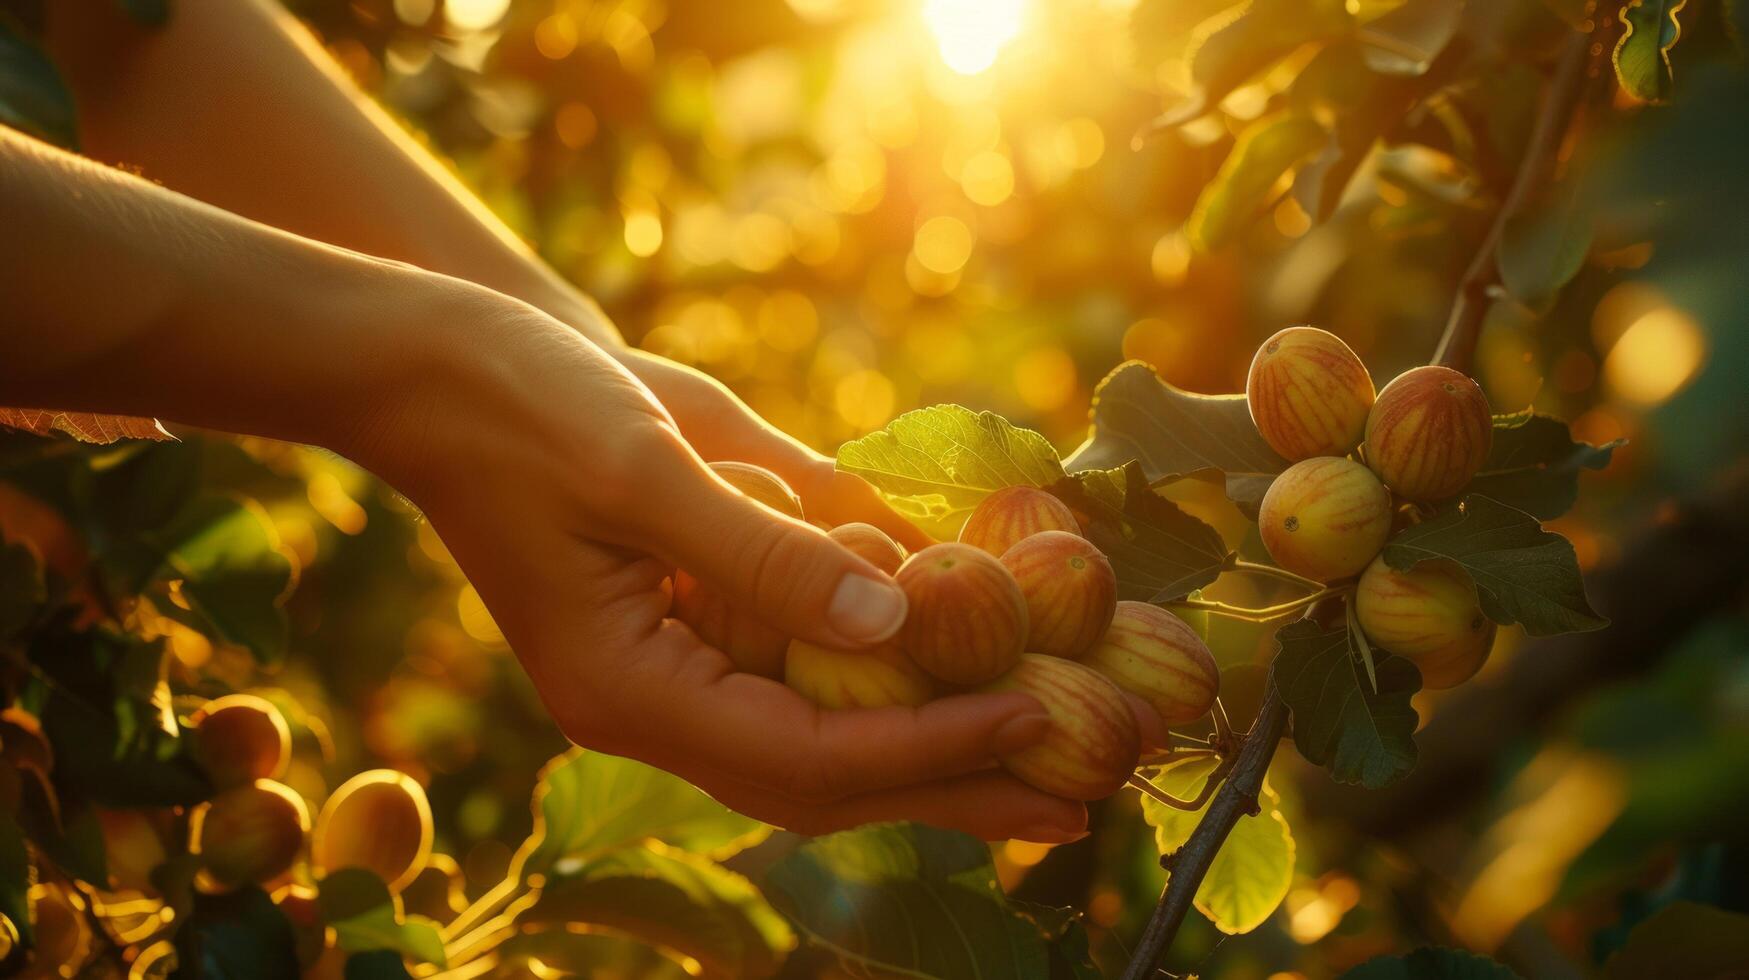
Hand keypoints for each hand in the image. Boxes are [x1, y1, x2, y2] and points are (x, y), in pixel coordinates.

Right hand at [358, 284, 1088, 841]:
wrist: (438, 368)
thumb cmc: (524, 399)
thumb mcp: (647, 462)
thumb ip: (768, 549)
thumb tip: (897, 622)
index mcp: (627, 686)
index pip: (803, 752)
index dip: (926, 743)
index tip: (1037, 715)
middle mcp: (652, 704)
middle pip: (824, 779)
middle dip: (952, 786)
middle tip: (1079, 800)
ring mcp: (670, 674)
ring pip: (820, 743)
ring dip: (933, 753)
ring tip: (1045, 764)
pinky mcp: (689, 628)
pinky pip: (802, 680)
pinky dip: (888, 685)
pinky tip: (964, 677)